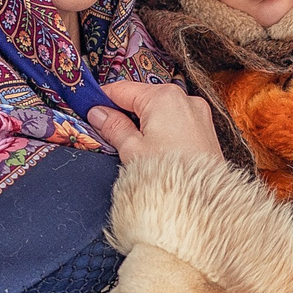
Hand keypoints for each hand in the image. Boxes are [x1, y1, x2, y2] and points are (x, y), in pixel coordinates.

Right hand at [88, 78, 222, 164]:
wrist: (203, 203)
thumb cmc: (170, 176)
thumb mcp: (132, 150)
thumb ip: (113, 126)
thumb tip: (98, 113)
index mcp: (163, 97)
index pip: (122, 89)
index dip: (102, 98)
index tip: (88, 108)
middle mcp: (184, 98)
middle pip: (142, 97)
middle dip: (123, 111)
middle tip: (105, 131)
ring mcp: (198, 112)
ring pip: (159, 109)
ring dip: (142, 121)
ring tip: (129, 144)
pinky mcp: (204, 128)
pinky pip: (175, 119)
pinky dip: (161, 128)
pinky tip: (152, 147)